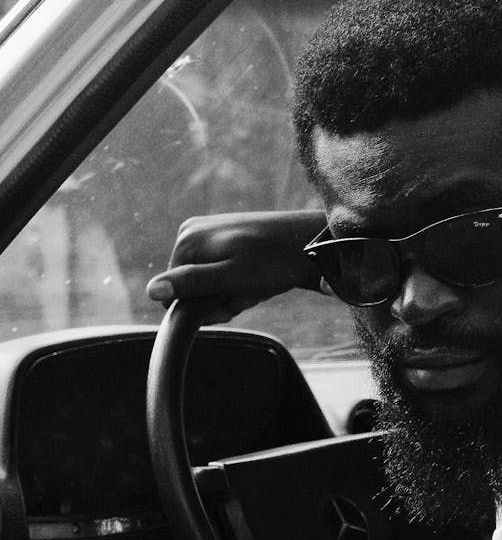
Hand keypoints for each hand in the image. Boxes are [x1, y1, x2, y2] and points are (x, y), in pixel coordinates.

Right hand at [146, 209, 326, 322]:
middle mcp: (190, 231)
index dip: (203, 308)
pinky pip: (220, 273)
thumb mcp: (233, 278)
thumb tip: (151, 290)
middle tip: (248, 292)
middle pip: (190, 289)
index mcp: (186, 240)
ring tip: (256, 283)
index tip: (231, 301)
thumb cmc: (276, 262)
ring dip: (231, 293)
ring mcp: (207, 232)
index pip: (173, 296)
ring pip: (207, 284)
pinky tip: (257, 277)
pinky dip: (238, 282)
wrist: (312, 242)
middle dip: (219, 299)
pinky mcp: (223, 237)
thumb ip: (193, 283)